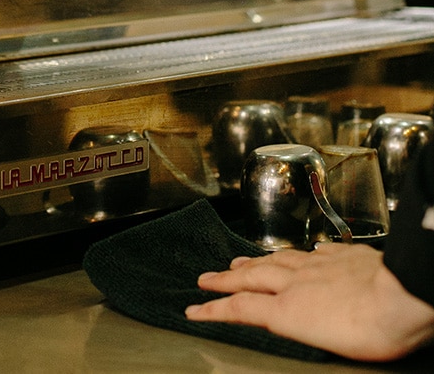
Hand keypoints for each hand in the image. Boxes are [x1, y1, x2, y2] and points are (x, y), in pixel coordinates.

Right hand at [185, 243, 433, 361]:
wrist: (404, 294)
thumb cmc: (374, 328)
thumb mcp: (328, 343)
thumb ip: (301, 326)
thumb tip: (284, 316)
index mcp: (288, 308)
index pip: (240, 307)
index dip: (214, 309)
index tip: (194, 310)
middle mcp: (296, 283)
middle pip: (250, 278)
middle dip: (224, 280)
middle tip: (205, 279)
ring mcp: (318, 265)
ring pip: (275, 261)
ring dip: (253, 262)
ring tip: (238, 261)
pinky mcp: (342, 256)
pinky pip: (313, 253)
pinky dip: (299, 255)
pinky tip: (301, 254)